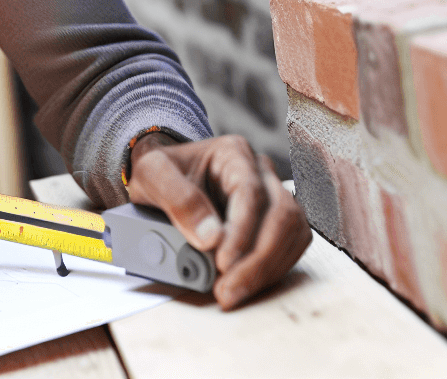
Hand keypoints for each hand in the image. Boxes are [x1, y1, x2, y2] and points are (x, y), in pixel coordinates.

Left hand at [124, 133, 310, 309]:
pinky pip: (290, 245)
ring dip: (268, 268)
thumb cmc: (160, 171)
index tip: (222, 263)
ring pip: (293, 232)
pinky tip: (246, 284)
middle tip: (228, 290)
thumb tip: (211, 238)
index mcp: (233, 153)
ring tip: (234, 292)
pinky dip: (272, 270)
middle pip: (282, 214)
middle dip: (258, 259)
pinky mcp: (275, 220)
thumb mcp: (153, 175)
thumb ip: (178, 200)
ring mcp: (272, 195)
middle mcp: (260, 172)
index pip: (251, 192)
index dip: (241, 231)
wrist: (165, 175)